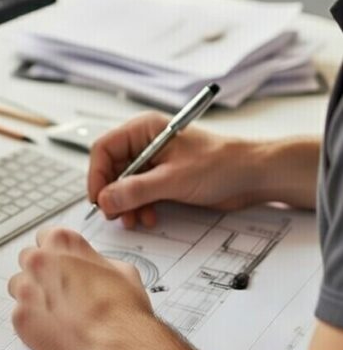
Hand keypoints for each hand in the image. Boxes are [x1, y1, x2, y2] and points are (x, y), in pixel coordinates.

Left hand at [8, 225, 152, 349]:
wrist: (118, 345)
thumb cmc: (123, 310)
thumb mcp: (121, 269)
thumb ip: (96, 261)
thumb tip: (91, 266)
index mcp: (62, 242)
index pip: (45, 236)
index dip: (55, 252)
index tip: (60, 263)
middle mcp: (40, 261)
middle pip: (28, 259)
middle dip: (40, 272)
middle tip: (59, 289)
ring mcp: (27, 289)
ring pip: (18, 286)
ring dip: (32, 295)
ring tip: (55, 311)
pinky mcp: (20, 317)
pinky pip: (19, 314)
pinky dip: (33, 321)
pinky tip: (53, 328)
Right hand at [88, 112, 263, 226]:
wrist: (252, 175)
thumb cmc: (221, 164)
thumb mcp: (174, 179)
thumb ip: (137, 190)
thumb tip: (106, 199)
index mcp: (144, 129)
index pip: (104, 148)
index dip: (97, 175)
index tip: (99, 199)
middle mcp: (145, 143)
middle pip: (111, 168)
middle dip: (112, 194)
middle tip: (115, 215)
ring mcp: (154, 161)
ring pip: (124, 184)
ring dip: (127, 204)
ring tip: (135, 220)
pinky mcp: (164, 178)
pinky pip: (140, 193)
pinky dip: (140, 207)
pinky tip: (149, 217)